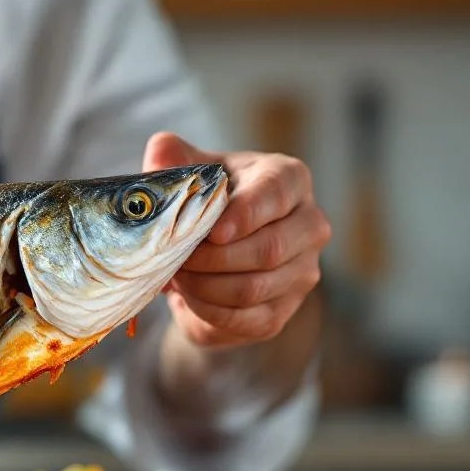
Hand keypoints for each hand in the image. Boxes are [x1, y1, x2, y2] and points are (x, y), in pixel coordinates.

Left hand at [143, 131, 331, 349]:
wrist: (212, 247)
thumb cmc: (206, 198)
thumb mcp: (190, 171)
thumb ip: (172, 156)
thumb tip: (160, 150)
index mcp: (289, 179)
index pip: (277, 194)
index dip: (245, 214)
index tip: (213, 231)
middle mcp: (309, 224)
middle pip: (268, 249)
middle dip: (212, 258)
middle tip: (175, 256)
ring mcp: (302, 271)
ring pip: (254, 288)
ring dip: (204, 285)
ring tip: (175, 273)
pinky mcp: (284, 310)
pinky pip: (246, 319)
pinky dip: (208, 310)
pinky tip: (187, 295)